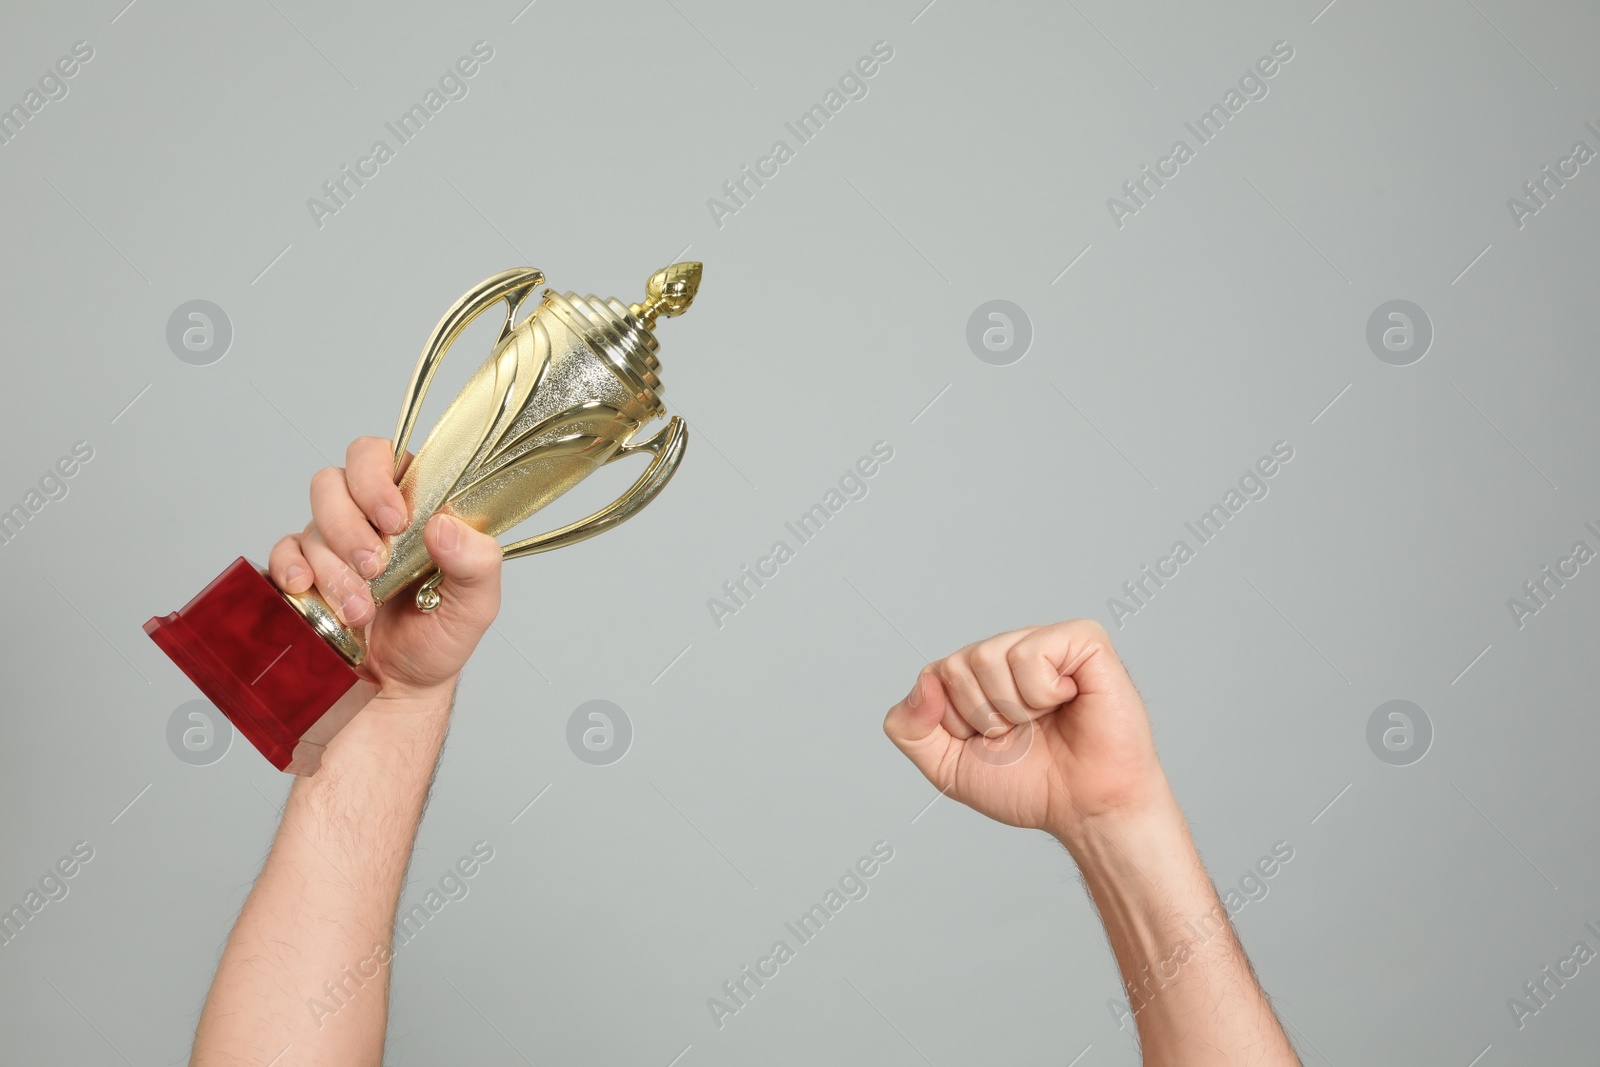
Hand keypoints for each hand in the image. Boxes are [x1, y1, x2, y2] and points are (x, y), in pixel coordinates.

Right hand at [267, 436, 502, 699]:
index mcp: (413, 506)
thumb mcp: (475, 605)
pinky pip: (283, 553)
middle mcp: (367, 517)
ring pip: (312, 523)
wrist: (399, 691)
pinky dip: (292, 570)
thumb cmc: (438, 638)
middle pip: (335, 481)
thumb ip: (476, 562)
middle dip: (351, 526)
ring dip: (334, 567)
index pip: (382, 456)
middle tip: (375, 567)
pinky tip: (307, 590)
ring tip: (361, 610)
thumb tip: (444, 526)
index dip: (378, 477)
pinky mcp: (303, 573)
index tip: (394, 519)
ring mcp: (331, 543)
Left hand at [883, 620, 1169, 843]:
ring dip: (1014, 708)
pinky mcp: (1083, 641)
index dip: (955, 722)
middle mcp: (1010, 651)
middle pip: (957, 665)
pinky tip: (1067, 700)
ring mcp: (1046, 642)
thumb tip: (922, 681)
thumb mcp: (947, 767)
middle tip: (1022, 734)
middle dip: (983, 716)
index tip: (990, 742)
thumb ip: (909, 729)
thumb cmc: (1031, 785)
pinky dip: (1043, 692)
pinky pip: (1031, 652)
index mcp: (979, 674)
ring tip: (1045, 719)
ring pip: (987, 656)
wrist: (1086, 809)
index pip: (934, 676)